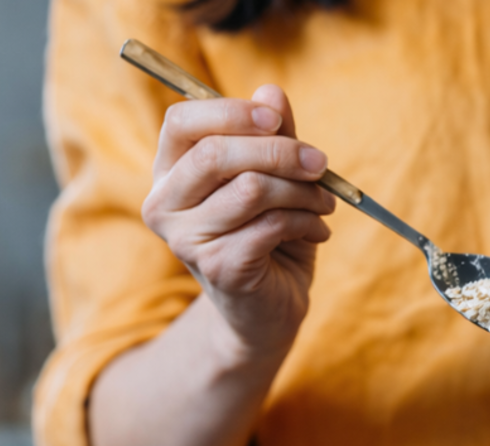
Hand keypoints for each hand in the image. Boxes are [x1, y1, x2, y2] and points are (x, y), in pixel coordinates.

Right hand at [141, 84, 334, 358]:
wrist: (268, 309)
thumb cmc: (269, 236)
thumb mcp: (275, 179)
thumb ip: (272, 136)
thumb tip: (272, 91)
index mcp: (170, 172)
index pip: (183, 122)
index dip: (232, 112)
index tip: (277, 120)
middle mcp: (164, 204)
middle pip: (217, 153)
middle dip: (281, 151)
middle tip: (322, 163)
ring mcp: (186, 239)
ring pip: (252, 189)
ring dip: (303, 192)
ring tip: (324, 204)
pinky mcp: (218, 267)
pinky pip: (271, 225)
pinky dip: (306, 223)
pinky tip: (318, 231)